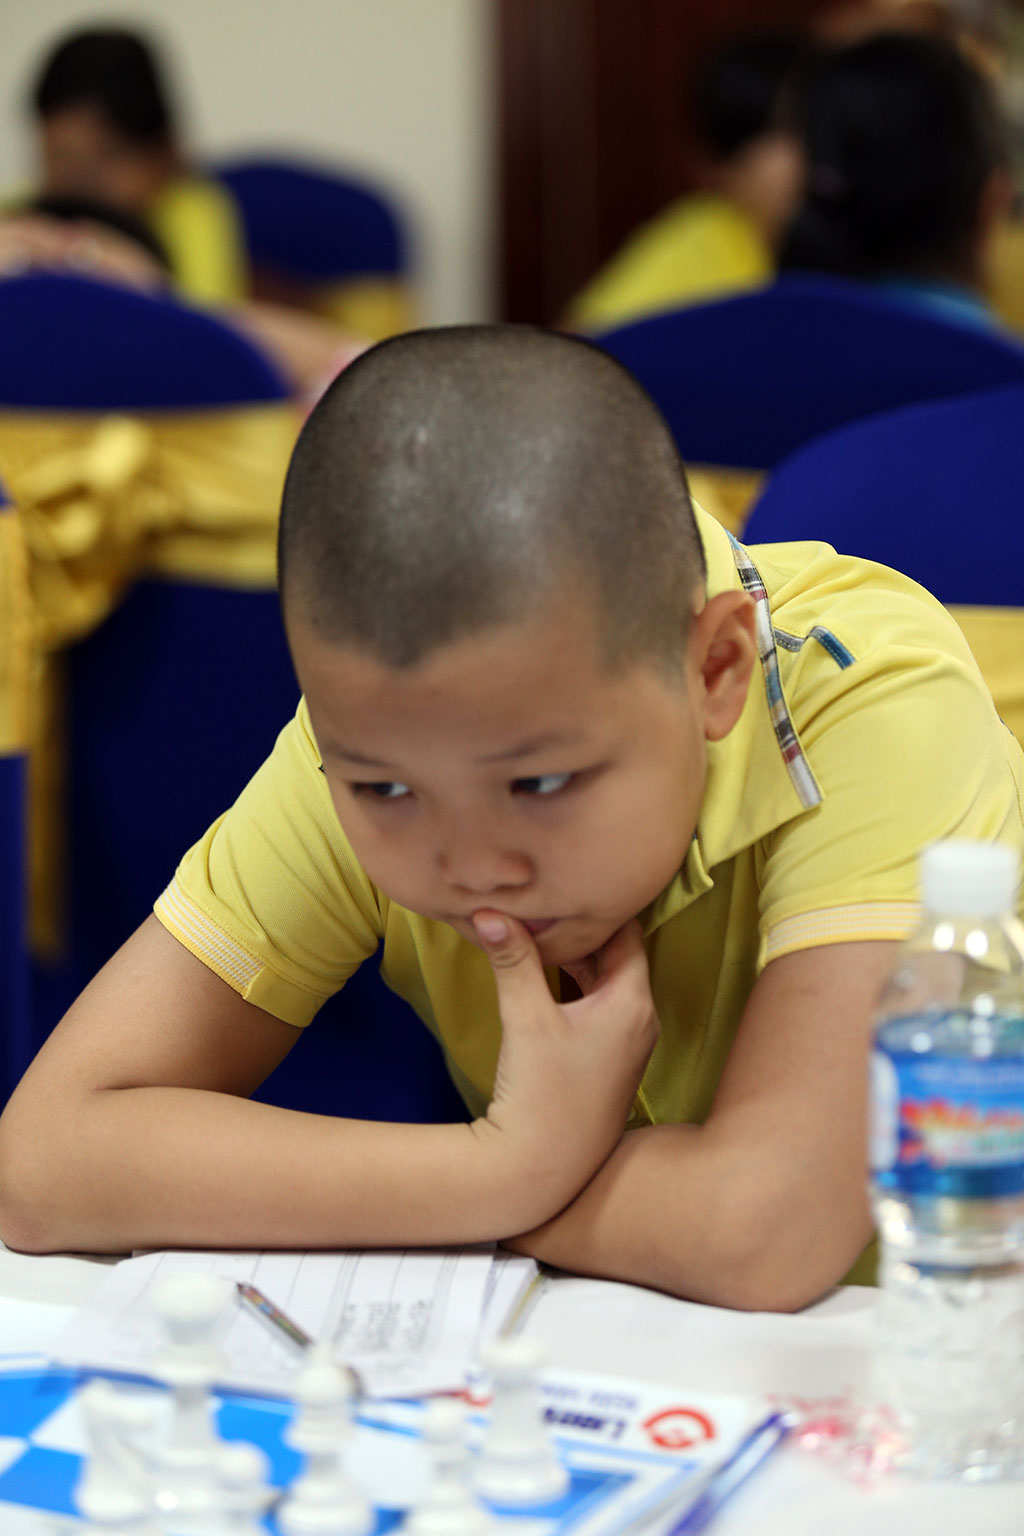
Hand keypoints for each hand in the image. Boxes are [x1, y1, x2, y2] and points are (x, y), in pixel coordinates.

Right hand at [471, 912, 658, 1227]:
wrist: (542, 1168)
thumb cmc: (542, 1093)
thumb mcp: (525, 1017)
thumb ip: (513, 959)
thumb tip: (491, 911)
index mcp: (632, 1002)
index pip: (625, 933)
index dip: (597, 907)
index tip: (569, 884)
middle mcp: (640, 1020)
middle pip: (616, 957)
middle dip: (581, 930)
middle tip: (547, 902)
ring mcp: (627, 1044)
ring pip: (605, 983)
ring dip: (575, 959)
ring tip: (539, 931)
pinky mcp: (609, 1063)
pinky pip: (599, 1007)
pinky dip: (575, 987)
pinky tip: (543, 977)